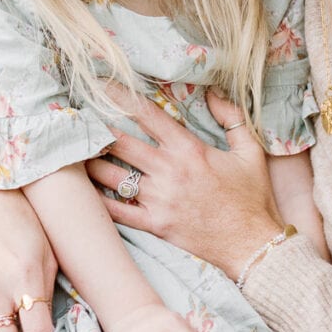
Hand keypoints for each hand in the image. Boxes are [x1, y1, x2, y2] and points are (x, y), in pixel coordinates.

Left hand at [86, 88, 282, 279]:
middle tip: (78, 116)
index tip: (103, 85)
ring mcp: (159, 200)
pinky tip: (84, 191)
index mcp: (189, 150)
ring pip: (113, 176)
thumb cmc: (253, 197)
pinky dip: (98, 201)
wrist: (253, 245)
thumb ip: (231, 118)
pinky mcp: (155, 225)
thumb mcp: (250, 151)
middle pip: (122, 143)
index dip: (122, 97)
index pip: (148, 115)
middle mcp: (169, 171)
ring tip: (77, 150)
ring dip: (92, 162)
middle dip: (99, 126)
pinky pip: (118, 212)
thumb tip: (214, 91)